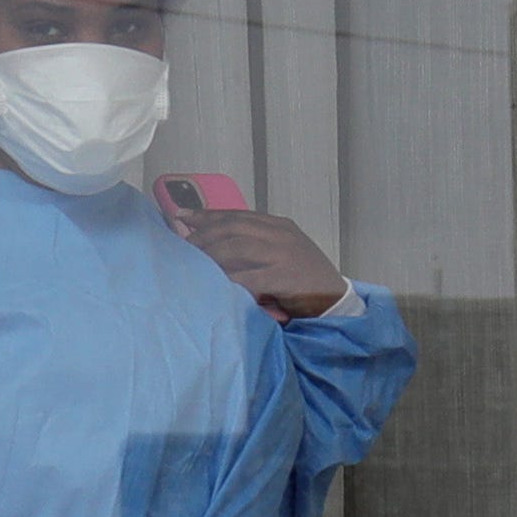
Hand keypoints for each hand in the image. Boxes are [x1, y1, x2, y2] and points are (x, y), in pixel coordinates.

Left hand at [171, 202, 350, 318]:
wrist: (336, 300)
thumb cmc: (304, 280)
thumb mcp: (283, 252)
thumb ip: (255, 244)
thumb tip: (214, 245)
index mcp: (279, 225)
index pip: (236, 215)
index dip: (206, 215)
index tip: (181, 215)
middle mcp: (280, 234)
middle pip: (232, 227)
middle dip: (203, 235)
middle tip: (181, 245)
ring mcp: (283, 254)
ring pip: (236, 247)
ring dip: (210, 255)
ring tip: (191, 263)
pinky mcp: (284, 277)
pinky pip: (248, 277)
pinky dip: (228, 280)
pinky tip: (212, 284)